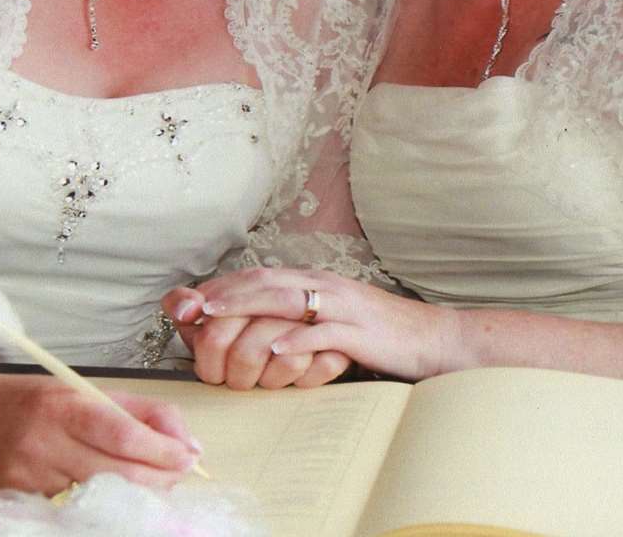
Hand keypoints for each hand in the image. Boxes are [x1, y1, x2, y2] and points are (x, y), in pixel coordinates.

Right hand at [0, 374, 199, 493]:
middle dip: (159, 478)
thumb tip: (187, 442)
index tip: (188, 457)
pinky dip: (101, 500)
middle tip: (179, 473)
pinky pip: (75, 506)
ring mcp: (34, 476)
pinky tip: (110, 492)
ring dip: (135, 491)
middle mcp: (48, 442)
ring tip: (150, 480)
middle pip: (118, 473)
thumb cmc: (35, 402)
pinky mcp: (24, 499)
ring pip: (100, 494)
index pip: (124, 435)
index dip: (162, 451)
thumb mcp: (86, 390)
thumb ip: (141, 411)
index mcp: (67, 406)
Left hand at [169, 269, 459, 382]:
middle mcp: (325, 287)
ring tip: (215, 315)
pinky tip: (274, 346)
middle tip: (190, 305)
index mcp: (315, 283)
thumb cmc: (379, 336)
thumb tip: (258, 332)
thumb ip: (298, 320)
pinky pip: (324, 334)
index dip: (224, 286)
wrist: (433, 340)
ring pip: (287, 300)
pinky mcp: (360, 333)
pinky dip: (296, 339)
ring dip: (246, 306)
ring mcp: (343, 308)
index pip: (260, 277)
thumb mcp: (333, 322)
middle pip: (266, 281)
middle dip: (225, 292)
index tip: (189, 300)